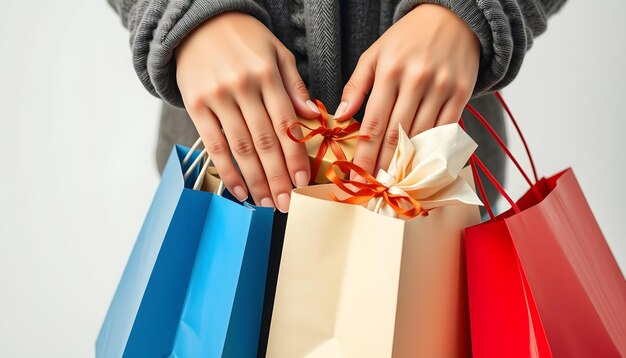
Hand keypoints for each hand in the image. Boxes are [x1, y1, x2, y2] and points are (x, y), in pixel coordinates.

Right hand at [176, 12, 319, 211]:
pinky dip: (227, 171)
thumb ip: (294, 85)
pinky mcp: (196, 105)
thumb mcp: (277, 53)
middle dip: (278, 178)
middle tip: (288, 204)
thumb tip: (313, 117)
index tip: (304, 182)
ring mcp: (217, 97)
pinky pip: (214, 145)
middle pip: (265, 142)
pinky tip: (240, 190)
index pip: (286, 125)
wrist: (197, 23)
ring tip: (267, 203)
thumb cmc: (244, 40)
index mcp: (267, 75)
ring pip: (241, 148)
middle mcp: (243, 87)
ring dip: (256, 181)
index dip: (296, 157)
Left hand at [336, 4, 479, 177]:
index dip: (365, 153)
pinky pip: (446, 128)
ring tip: (395, 182)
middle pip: (396, 134)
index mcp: (389, 71)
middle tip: (375, 187)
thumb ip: (357, 85)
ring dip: (407, 162)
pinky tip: (422, 164)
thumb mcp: (375, 54)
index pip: (373, 123)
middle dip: (383, 164)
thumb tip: (341, 116)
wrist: (453, 17)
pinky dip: (434, 148)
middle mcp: (416, 80)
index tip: (358, 175)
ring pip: (421, 135)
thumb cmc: (407, 38)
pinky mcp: (462, 92)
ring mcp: (442, 87)